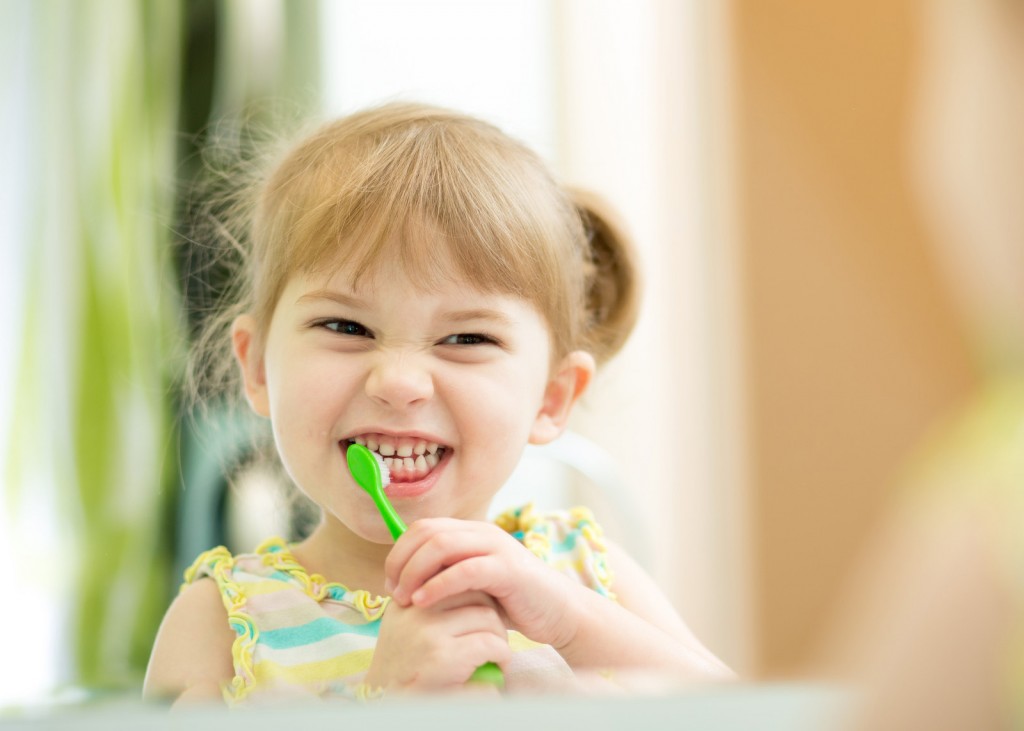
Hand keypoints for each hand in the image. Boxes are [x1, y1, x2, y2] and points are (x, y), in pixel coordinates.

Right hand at [365, 589, 510, 693]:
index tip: (484, 611)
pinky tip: (499, 665)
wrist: (386, 704)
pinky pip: (489, 644)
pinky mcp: (443, 657)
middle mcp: (414, 610)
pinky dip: (502, 655)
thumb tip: (462, 581)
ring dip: (500, 635)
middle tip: (496, 633)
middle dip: (493, 611)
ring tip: (498, 650)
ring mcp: (428, 632)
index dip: (476, 592)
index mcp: (406, 600)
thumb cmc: (404, 671)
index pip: (452, 576)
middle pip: (474, 593)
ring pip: (486, 616)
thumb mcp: (407, 629)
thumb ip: (429, 607)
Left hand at [384, 518, 587, 649]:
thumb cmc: (512, 602)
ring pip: (442, 545)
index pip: (423, 527)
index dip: (399, 551)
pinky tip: (423, 602)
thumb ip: (445, 574)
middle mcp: (482, 532)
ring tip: (404, 598)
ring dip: (414, 571)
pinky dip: (437, 585)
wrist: (558, 613)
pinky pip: (464, 570)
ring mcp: (496, 547)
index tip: (389, 581)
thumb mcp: (473, 584)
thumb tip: (402, 580)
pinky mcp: (508, 569)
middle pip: (427, 532)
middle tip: (392, 591)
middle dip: (400, 560)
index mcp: (472, 532)